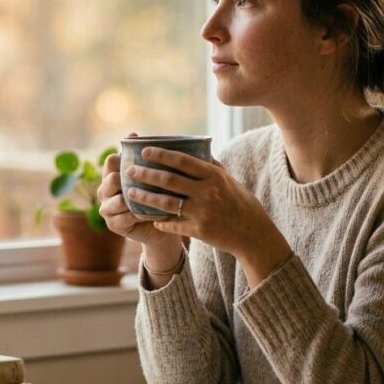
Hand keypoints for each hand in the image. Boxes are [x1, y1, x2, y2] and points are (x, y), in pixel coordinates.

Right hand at [98, 150, 183, 271]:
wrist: (159, 227)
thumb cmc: (155, 197)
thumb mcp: (150, 176)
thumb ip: (142, 157)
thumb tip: (132, 133)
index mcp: (110, 175)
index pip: (111, 161)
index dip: (125, 158)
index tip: (143, 158)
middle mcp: (104, 191)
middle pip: (112, 179)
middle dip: (130, 180)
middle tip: (150, 181)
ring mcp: (106, 208)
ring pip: (118, 200)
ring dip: (137, 200)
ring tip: (154, 199)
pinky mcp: (113, 224)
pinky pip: (125, 217)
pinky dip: (140, 215)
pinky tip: (154, 214)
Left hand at [124, 147, 292, 285]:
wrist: (254, 235)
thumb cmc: (241, 204)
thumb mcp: (230, 181)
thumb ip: (212, 167)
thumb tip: (198, 148)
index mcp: (214, 176)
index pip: (183, 161)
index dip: (162, 155)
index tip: (145, 151)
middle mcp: (208, 192)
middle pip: (169, 180)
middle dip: (146, 174)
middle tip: (129, 170)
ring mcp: (202, 212)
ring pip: (166, 203)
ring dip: (145, 197)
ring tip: (130, 193)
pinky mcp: (199, 231)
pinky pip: (173, 225)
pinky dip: (160, 221)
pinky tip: (149, 218)